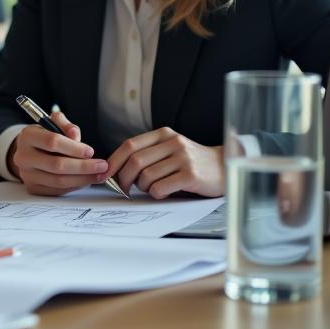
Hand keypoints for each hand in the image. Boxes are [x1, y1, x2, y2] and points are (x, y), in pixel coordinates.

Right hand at [8, 110, 108, 194]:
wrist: (30, 152)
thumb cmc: (45, 136)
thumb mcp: (54, 124)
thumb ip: (65, 125)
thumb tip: (74, 134)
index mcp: (27, 137)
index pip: (52, 142)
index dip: (74, 148)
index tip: (90, 151)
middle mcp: (23, 157)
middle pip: (57, 165)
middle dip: (83, 166)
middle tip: (102, 166)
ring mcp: (27, 175)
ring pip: (59, 180)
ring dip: (83, 179)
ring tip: (99, 175)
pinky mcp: (33, 188)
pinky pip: (58, 190)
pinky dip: (75, 186)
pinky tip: (86, 180)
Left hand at [106, 128, 223, 197]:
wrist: (225, 167)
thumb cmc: (191, 162)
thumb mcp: (169, 149)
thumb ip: (148, 154)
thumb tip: (115, 170)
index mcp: (163, 134)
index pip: (129, 145)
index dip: (113, 161)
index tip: (104, 174)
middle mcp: (173, 143)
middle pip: (135, 161)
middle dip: (123, 178)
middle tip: (123, 189)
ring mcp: (183, 158)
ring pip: (146, 176)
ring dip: (142, 187)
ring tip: (151, 189)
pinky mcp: (191, 175)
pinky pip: (161, 187)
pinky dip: (156, 194)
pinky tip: (163, 192)